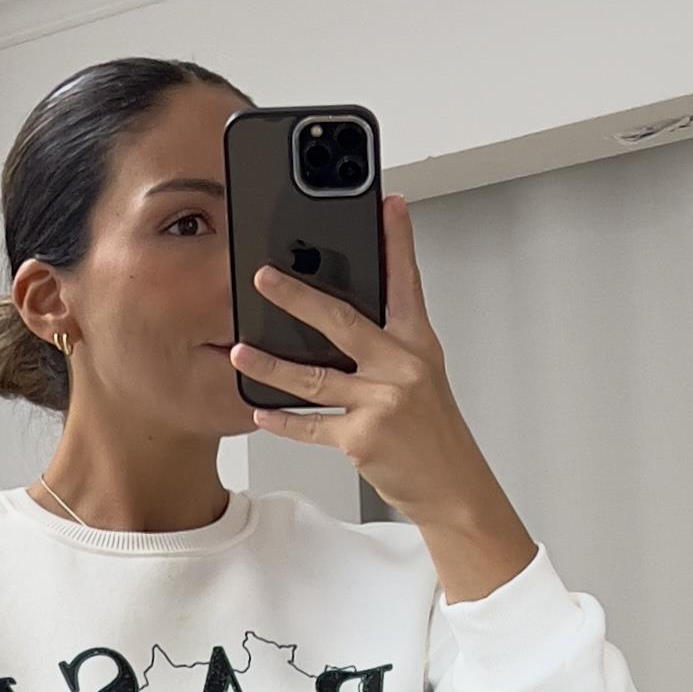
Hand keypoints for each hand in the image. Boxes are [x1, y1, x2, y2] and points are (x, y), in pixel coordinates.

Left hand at [232, 194, 539, 604]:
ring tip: (240, 350)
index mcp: (417, 344)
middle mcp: (401, 366)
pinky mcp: (362, 438)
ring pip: (314, 376)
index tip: (388, 204)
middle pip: (342, 321)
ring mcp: (382, 402)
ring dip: (271, 364)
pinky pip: (312, 425)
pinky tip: (259, 411)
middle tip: (264, 277)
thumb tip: (342, 321)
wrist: (452, 486)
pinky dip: (283, 420)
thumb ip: (390, 343)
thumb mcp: (423, 376)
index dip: (397, 241)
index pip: (405, 282)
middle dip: (298, 297)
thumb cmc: (433, 432)